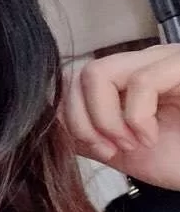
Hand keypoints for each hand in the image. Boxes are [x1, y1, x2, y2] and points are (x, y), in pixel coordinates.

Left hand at [63, 44, 179, 190]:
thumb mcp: (120, 150)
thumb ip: (84, 136)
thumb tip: (47, 128)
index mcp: (121, 82)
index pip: (69, 82)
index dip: (70, 119)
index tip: (96, 150)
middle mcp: (140, 64)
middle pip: (76, 76)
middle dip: (83, 121)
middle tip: (110, 149)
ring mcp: (164, 61)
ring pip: (98, 73)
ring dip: (105, 120)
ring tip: (131, 143)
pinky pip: (140, 82)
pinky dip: (136, 118)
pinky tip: (151, 136)